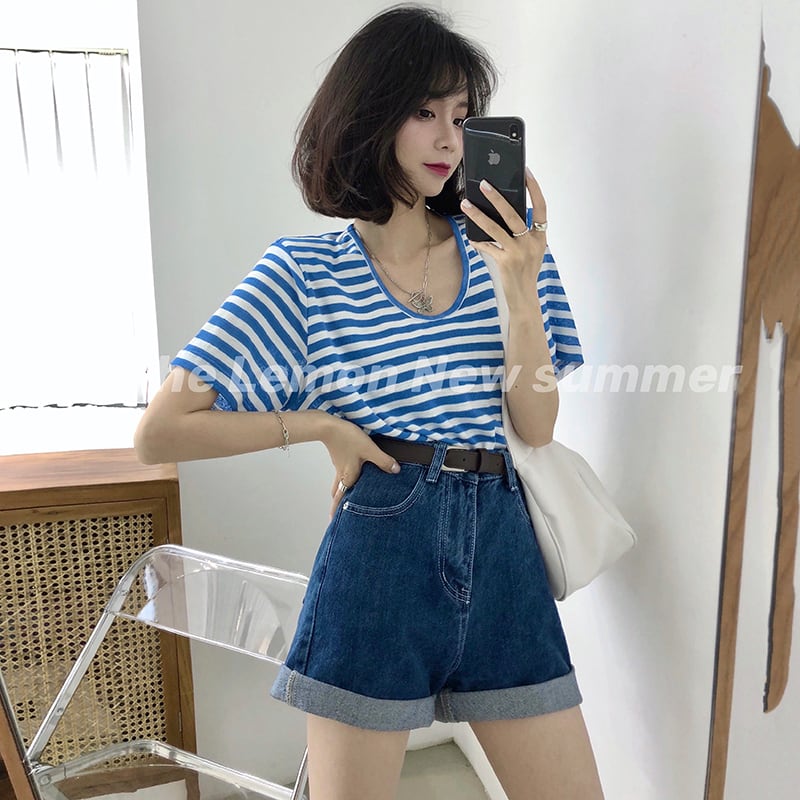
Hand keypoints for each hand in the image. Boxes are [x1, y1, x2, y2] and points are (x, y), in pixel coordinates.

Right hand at [321, 417, 399, 518]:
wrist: (328, 426)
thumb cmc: (347, 439)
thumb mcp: (369, 450)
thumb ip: (383, 461)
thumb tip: (395, 471)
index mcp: (348, 478)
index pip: (341, 500)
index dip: (338, 512)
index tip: (335, 523)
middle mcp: (342, 475)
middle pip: (338, 494)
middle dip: (339, 505)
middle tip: (339, 514)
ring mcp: (339, 466)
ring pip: (339, 484)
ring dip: (340, 492)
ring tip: (344, 498)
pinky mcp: (340, 456)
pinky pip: (341, 472)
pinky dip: (344, 479)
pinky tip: (352, 474)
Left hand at [460, 168, 547, 308]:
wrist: (524, 297)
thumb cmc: (525, 271)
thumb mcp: (530, 250)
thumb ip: (522, 232)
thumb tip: (502, 211)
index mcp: (540, 236)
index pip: (541, 207)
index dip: (534, 189)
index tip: (526, 172)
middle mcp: (532, 242)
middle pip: (514, 214)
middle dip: (497, 197)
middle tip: (484, 184)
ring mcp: (518, 252)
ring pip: (496, 228)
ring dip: (479, 215)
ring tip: (466, 204)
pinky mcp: (505, 262)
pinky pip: (488, 246)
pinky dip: (479, 241)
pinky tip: (470, 236)